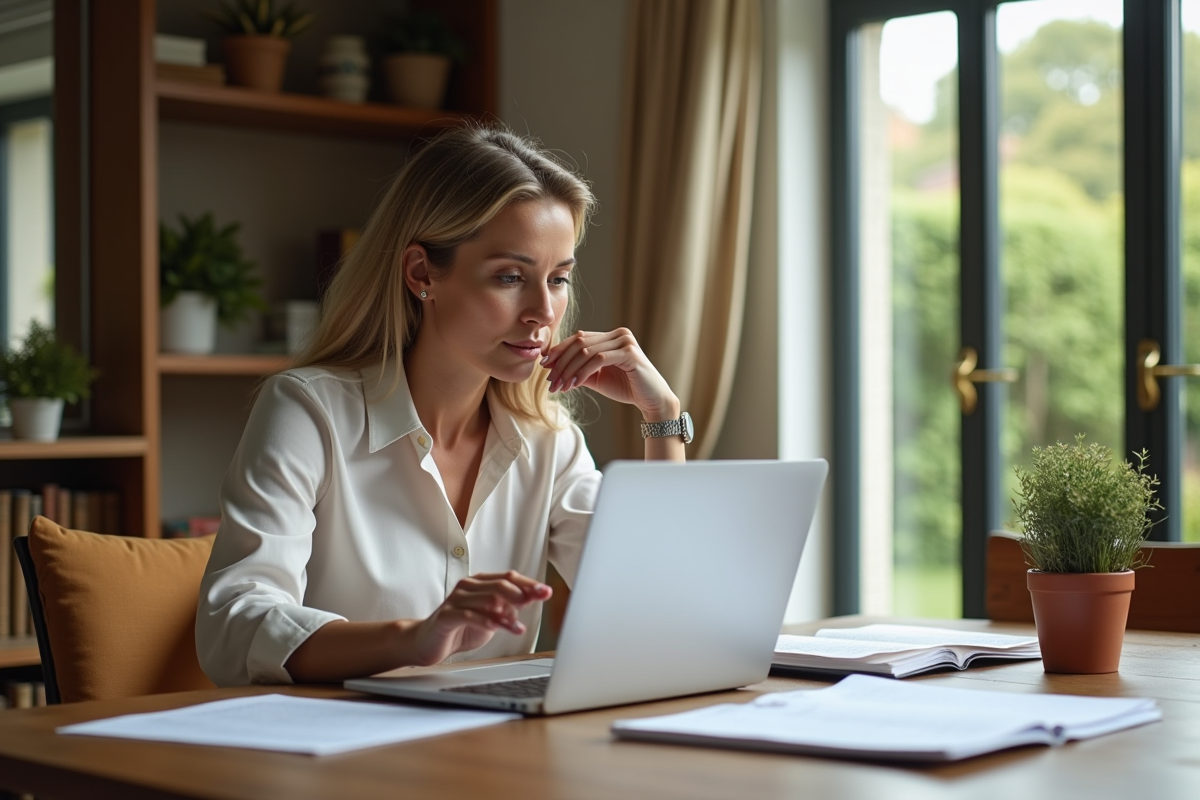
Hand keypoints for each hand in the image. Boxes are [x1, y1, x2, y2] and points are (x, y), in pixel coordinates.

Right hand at [408, 571, 551, 665]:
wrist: (427, 642)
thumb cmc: (460, 628)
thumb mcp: (490, 618)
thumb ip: (507, 608)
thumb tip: (530, 599)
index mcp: (480, 583)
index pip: (509, 578)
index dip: (529, 584)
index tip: (546, 591)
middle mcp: (468, 586)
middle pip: (500, 584)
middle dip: (522, 593)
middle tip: (538, 600)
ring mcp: (456, 599)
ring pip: (488, 599)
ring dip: (508, 613)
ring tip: (519, 627)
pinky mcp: (447, 615)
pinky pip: (471, 615)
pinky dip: (489, 621)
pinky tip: (500, 627)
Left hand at [540, 328, 679, 419]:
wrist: (652, 400)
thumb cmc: (626, 387)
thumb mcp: (597, 378)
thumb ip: (579, 370)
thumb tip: (553, 368)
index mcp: (610, 336)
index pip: (578, 338)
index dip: (559, 351)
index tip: (544, 366)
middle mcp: (618, 334)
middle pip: (579, 343)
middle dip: (561, 363)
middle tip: (550, 381)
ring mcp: (625, 341)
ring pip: (587, 351)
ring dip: (569, 370)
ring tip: (560, 386)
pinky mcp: (630, 352)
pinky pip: (599, 359)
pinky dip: (583, 372)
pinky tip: (574, 384)